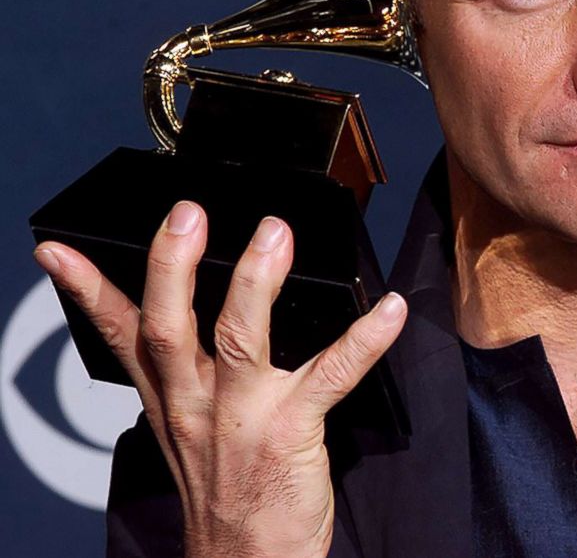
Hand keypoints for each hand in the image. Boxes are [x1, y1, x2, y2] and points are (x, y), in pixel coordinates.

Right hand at [33, 201, 406, 557]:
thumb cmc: (226, 489)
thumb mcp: (184, 425)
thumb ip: (185, 366)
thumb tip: (191, 304)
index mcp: (171, 394)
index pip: (119, 333)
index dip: (86, 290)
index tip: (59, 249)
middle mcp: (197, 401)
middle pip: (170, 326)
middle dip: (172, 267)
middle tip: (186, 214)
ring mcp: (244, 416)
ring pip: (240, 341)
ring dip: (256, 285)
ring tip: (273, 235)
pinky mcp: (292, 431)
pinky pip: (332, 375)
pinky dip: (364, 340)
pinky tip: (389, 309)